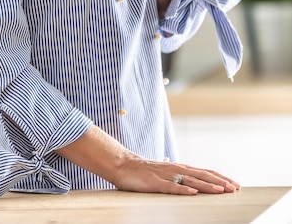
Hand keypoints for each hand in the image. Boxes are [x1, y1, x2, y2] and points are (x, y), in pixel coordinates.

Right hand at [113, 156, 239, 194]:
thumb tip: (195, 187)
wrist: (123, 165)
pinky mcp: (155, 182)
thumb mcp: (166, 175)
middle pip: (202, 175)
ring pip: (191, 180)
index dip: (220, 178)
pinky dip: (183, 189)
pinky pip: (171, 187)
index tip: (235, 184)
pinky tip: (193, 193)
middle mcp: (176, 169)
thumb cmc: (144, 172)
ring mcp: (166, 175)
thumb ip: (179, 179)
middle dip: (220, 182)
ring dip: (207, 185)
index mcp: (179, 168)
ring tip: (221, 190)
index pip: (205, 172)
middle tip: (235, 188)